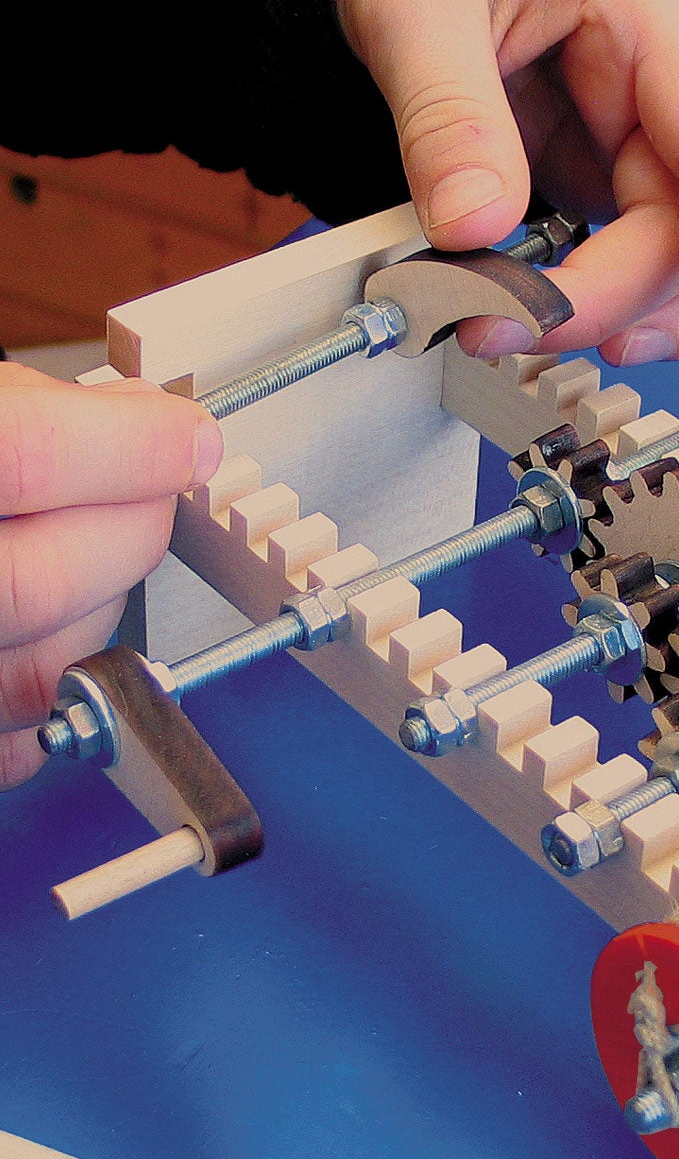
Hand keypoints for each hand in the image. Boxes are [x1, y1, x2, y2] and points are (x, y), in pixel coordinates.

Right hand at [0, 365, 222, 788]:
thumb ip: (19, 413)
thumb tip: (135, 423)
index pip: (23, 457)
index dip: (127, 445)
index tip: (180, 437)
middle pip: (38, 582)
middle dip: (129, 530)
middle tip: (150, 490)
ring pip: (39, 673)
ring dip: (100, 609)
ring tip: (88, 550)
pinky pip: (12, 745)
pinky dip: (53, 687)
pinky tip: (39, 631)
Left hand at [334, 0, 678, 388]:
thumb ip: (447, 114)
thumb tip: (476, 231)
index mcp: (653, 9)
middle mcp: (673, 80)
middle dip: (632, 297)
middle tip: (520, 330)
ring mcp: (647, 131)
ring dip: (624, 312)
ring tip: (521, 330)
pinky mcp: (612, 172)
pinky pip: (639, 256)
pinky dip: (598, 303)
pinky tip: (541, 316)